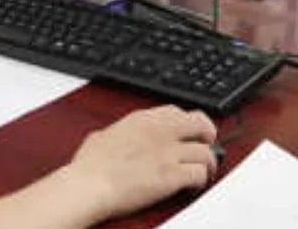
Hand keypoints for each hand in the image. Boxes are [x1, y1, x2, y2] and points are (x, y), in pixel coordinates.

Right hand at [65, 105, 217, 220]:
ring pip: (206, 152)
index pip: (177, 111)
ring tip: (204, 171)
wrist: (90, 184)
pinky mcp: (172, 175)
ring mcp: (168, 153)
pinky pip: (200, 173)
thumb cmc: (90, 165)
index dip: (187, 122)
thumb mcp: (103, 135)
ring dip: (208, 162)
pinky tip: (194, 185)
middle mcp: (161, 131)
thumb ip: (118, 132)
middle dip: (208, 135)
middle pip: (201, 123)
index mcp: (144, 119)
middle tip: (207, 145)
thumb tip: (117, 137)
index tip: (188, 131)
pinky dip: (201, 180)